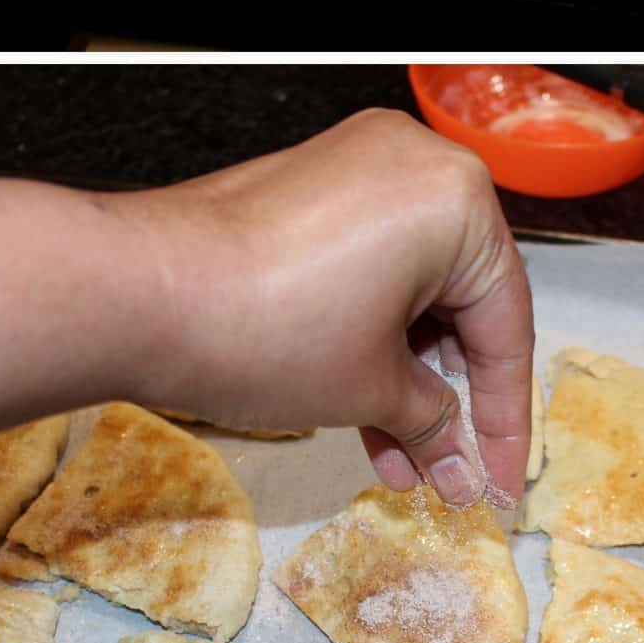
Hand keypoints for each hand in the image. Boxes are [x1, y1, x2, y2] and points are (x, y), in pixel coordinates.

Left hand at [125, 109, 533, 506]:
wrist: (137, 292)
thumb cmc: (261, 324)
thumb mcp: (369, 388)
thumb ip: (432, 421)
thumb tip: (458, 459)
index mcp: (455, 199)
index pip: (506, 322)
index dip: (506, 416)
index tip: (501, 477)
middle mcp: (412, 165)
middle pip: (459, 300)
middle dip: (450, 398)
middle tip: (450, 472)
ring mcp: (355, 169)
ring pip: (408, 288)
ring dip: (405, 376)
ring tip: (396, 459)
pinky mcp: (307, 189)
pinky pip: (365, 265)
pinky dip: (368, 333)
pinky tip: (361, 407)